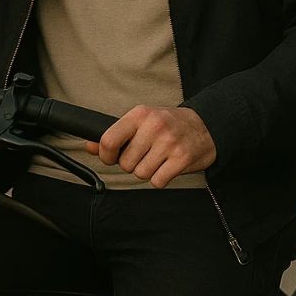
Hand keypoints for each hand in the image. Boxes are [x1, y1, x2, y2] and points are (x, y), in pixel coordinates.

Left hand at [85, 106, 216, 188]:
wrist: (206, 126)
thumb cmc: (169, 124)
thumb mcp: (142, 122)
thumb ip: (116, 134)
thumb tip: (89, 146)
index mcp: (140, 114)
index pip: (109, 140)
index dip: (106, 155)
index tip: (111, 158)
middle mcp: (154, 126)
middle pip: (125, 163)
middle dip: (132, 164)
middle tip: (144, 156)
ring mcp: (169, 143)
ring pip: (141, 174)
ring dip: (147, 172)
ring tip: (157, 159)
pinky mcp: (182, 159)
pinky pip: (158, 181)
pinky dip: (160, 179)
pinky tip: (167, 166)